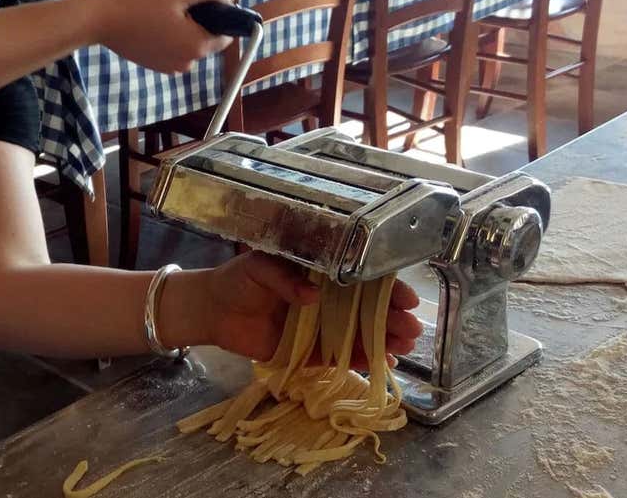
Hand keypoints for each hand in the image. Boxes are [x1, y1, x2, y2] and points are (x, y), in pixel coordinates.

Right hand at [94, 0, 233, 72]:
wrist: (99, 19)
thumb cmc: (138, 2)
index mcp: (197, 46)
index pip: (226, 35)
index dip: (220, 16)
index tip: (204, 1)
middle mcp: (187, 63)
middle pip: (207, 39)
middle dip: (199, 19)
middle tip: (177, 0)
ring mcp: (170, 66)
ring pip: (189, 42)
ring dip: (183, 26)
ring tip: (162, 9)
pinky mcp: (156, 64)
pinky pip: (173, 48)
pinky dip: (169, 35)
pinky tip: (152, 20)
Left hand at [183, 252, 422, 365]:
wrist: (214, 309)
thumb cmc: (238, 280)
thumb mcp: (259, 266)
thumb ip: (284, 277)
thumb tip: (311, 296)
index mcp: (322, 273)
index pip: (362, 279)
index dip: (387, 288)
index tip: (406, 298)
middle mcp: (328, 299)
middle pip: (368, 309)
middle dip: (393, 317)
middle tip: (412, 327)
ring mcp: (322, 326)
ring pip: (361, 333)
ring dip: (385, 339)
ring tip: (405, 345)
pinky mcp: (310, 351)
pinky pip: (341, 357)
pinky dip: (363, 359)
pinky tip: (385, 361)